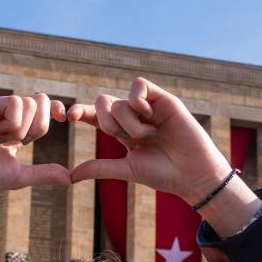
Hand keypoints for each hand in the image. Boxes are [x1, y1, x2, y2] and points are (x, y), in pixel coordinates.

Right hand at [0, 94, 71, 221]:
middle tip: (19, 143)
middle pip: (40, 101)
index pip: (42, 107)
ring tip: (0, 141)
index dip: (55, 109)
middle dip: (39, 125)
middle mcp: (4, 114)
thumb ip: (43, 173)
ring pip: (28, 102)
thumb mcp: (18, 176)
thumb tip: (70, 178)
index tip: (64, 118)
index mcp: (15, 126)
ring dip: (21, 129)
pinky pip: (13, 102)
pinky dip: (12, 123)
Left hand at [68, 77, 261, 235]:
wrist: (192, 173)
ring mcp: (148, 107)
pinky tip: (148, 114)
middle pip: (103, 103)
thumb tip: (70, 175)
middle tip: (125, 138)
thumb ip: (100, 167)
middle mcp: (133, 116)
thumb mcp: (126, 169)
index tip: (69, 116)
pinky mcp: (162, 99)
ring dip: (129, 122)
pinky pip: (138, 85)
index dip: (81, 111)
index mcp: (122, 131)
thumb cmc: (162, 173)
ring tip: (149, 135)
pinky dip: (137, 99)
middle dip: (107, 122)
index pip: (96, 116)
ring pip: (120, 100)